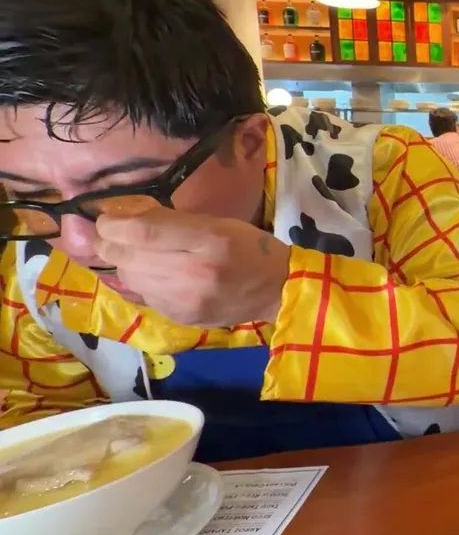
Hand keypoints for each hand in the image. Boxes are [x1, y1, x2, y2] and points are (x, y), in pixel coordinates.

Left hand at [95, 207, 290, 326]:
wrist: (276, 290)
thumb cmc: (249, 247)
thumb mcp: (217, 223)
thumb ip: (172, 221)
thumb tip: (124, 217)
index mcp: (209, 240)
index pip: (144, 232)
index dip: (113, 225)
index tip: (104, 220)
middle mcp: (194, 272)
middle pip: (128, 257)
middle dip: (109, 244)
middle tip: (108, 236)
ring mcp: (185, 300)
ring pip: (130, 279)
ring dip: (124, 264)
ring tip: (134, 255)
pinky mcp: (180, 317)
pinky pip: (143, 295)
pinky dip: (141, 282)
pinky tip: (154, 275)